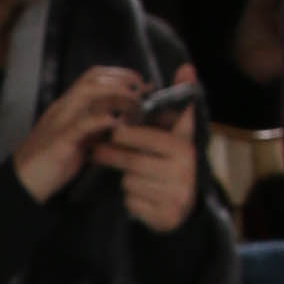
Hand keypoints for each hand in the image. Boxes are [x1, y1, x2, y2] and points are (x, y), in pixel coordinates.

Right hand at [12, 66, 141, 201]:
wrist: (22, 185)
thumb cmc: (50, 165)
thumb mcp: (79, 141)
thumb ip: (96, 128)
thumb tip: (122, 118)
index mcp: (67, 107)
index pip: (92, 77)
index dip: (117, 74)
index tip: (138, 81)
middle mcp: (63, 108)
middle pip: (92, 78)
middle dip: (121, 78)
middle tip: (141, 89)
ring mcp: (59, 122)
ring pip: (88, 92)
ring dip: (116, 93)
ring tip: (134, 102)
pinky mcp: (59, 141)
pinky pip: (82, 123)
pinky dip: (102, 119)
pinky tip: (118, 122)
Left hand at [93, 97, 203, 232]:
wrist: (186, 207)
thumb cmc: (176, 163)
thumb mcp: (180, 133)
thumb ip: (179, 102)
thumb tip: (186, 66)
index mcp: (183, 148)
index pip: (145, 137)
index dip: (125, 135)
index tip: (113, 132)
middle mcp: (182, 172)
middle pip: (132, 162)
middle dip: (113, 156)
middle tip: (97, 150)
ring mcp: (174, 197)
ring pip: (130, 183)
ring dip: (124, 179)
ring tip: (129, 175)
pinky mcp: (163, 217)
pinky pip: (131, 203)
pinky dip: (130, 200)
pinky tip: (140, 196)